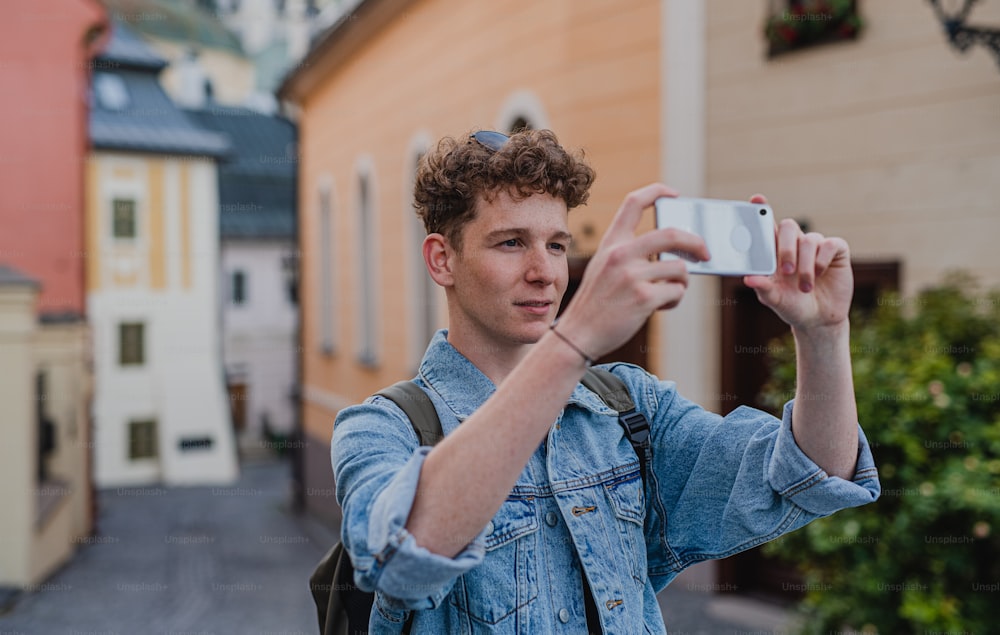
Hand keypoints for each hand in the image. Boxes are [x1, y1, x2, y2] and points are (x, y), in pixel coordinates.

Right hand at [555, 184, 709, 358]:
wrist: (578, 334)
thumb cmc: (596, 302)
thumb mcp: (604, 267)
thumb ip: (629, 253)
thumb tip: (672, 252)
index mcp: (611, 242)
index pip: (634, 202)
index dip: (657, 192)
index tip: (674, 195)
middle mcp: (621, 254)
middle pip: (671, 234)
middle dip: (695, 242)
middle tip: (705, 252)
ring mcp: (632, 276)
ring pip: (679, 268)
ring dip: (683, 281)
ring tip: (672, 291)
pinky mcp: (643, 298)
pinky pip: (676, 291)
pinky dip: (675, 299)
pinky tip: (663, 305)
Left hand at [743, 195, 852, 332]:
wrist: (819, 319)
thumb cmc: (792, 306)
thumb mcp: (775, 300)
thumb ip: (763, 288)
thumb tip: (748, 279)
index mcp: (774, 251)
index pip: (767, 225)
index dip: (761, 210)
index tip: (756, 199)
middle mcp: (794, 244)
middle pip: (788, 226)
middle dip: (786, 247)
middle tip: (786, 270)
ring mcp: (815, 245)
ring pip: (809, 240)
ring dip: (805, 266)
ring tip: (804, 287)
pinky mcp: (836, 251)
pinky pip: (829, 244)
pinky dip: (822, 260)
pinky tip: (820, 274)